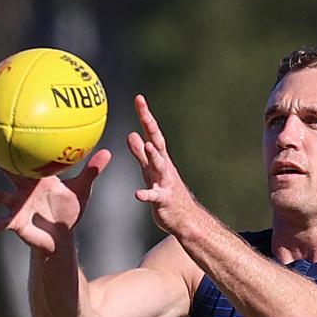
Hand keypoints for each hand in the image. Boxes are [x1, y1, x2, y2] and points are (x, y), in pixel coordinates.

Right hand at [0, 150, 110, 253]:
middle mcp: (24, 189)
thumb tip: (108, 152)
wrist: (62, 235)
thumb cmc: (70, 209)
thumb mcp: (82, 189)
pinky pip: (5, 222)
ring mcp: (17, 205)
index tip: (10, 128)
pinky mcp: (15, 222)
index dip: (19, 144)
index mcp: (38, 178)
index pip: (27, 157)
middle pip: (9, 171)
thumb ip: (92, 171)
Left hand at [127, 94, 198, 233]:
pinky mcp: (163, 200)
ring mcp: (165, 182)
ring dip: (154, 156)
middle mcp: (164, 166)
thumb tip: (131, 134)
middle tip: (144, 112)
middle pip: (158, 143)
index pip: (152, 133)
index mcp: (160, 158)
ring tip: (148, 146)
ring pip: (159, 167)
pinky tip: (138, 194)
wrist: (184, 217)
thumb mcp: (150, 170)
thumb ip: (140, 154)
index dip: (145, 116)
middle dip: (151, 127)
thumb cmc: (165, 192)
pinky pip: (154, 196)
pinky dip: (147, 194)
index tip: (139, 98)